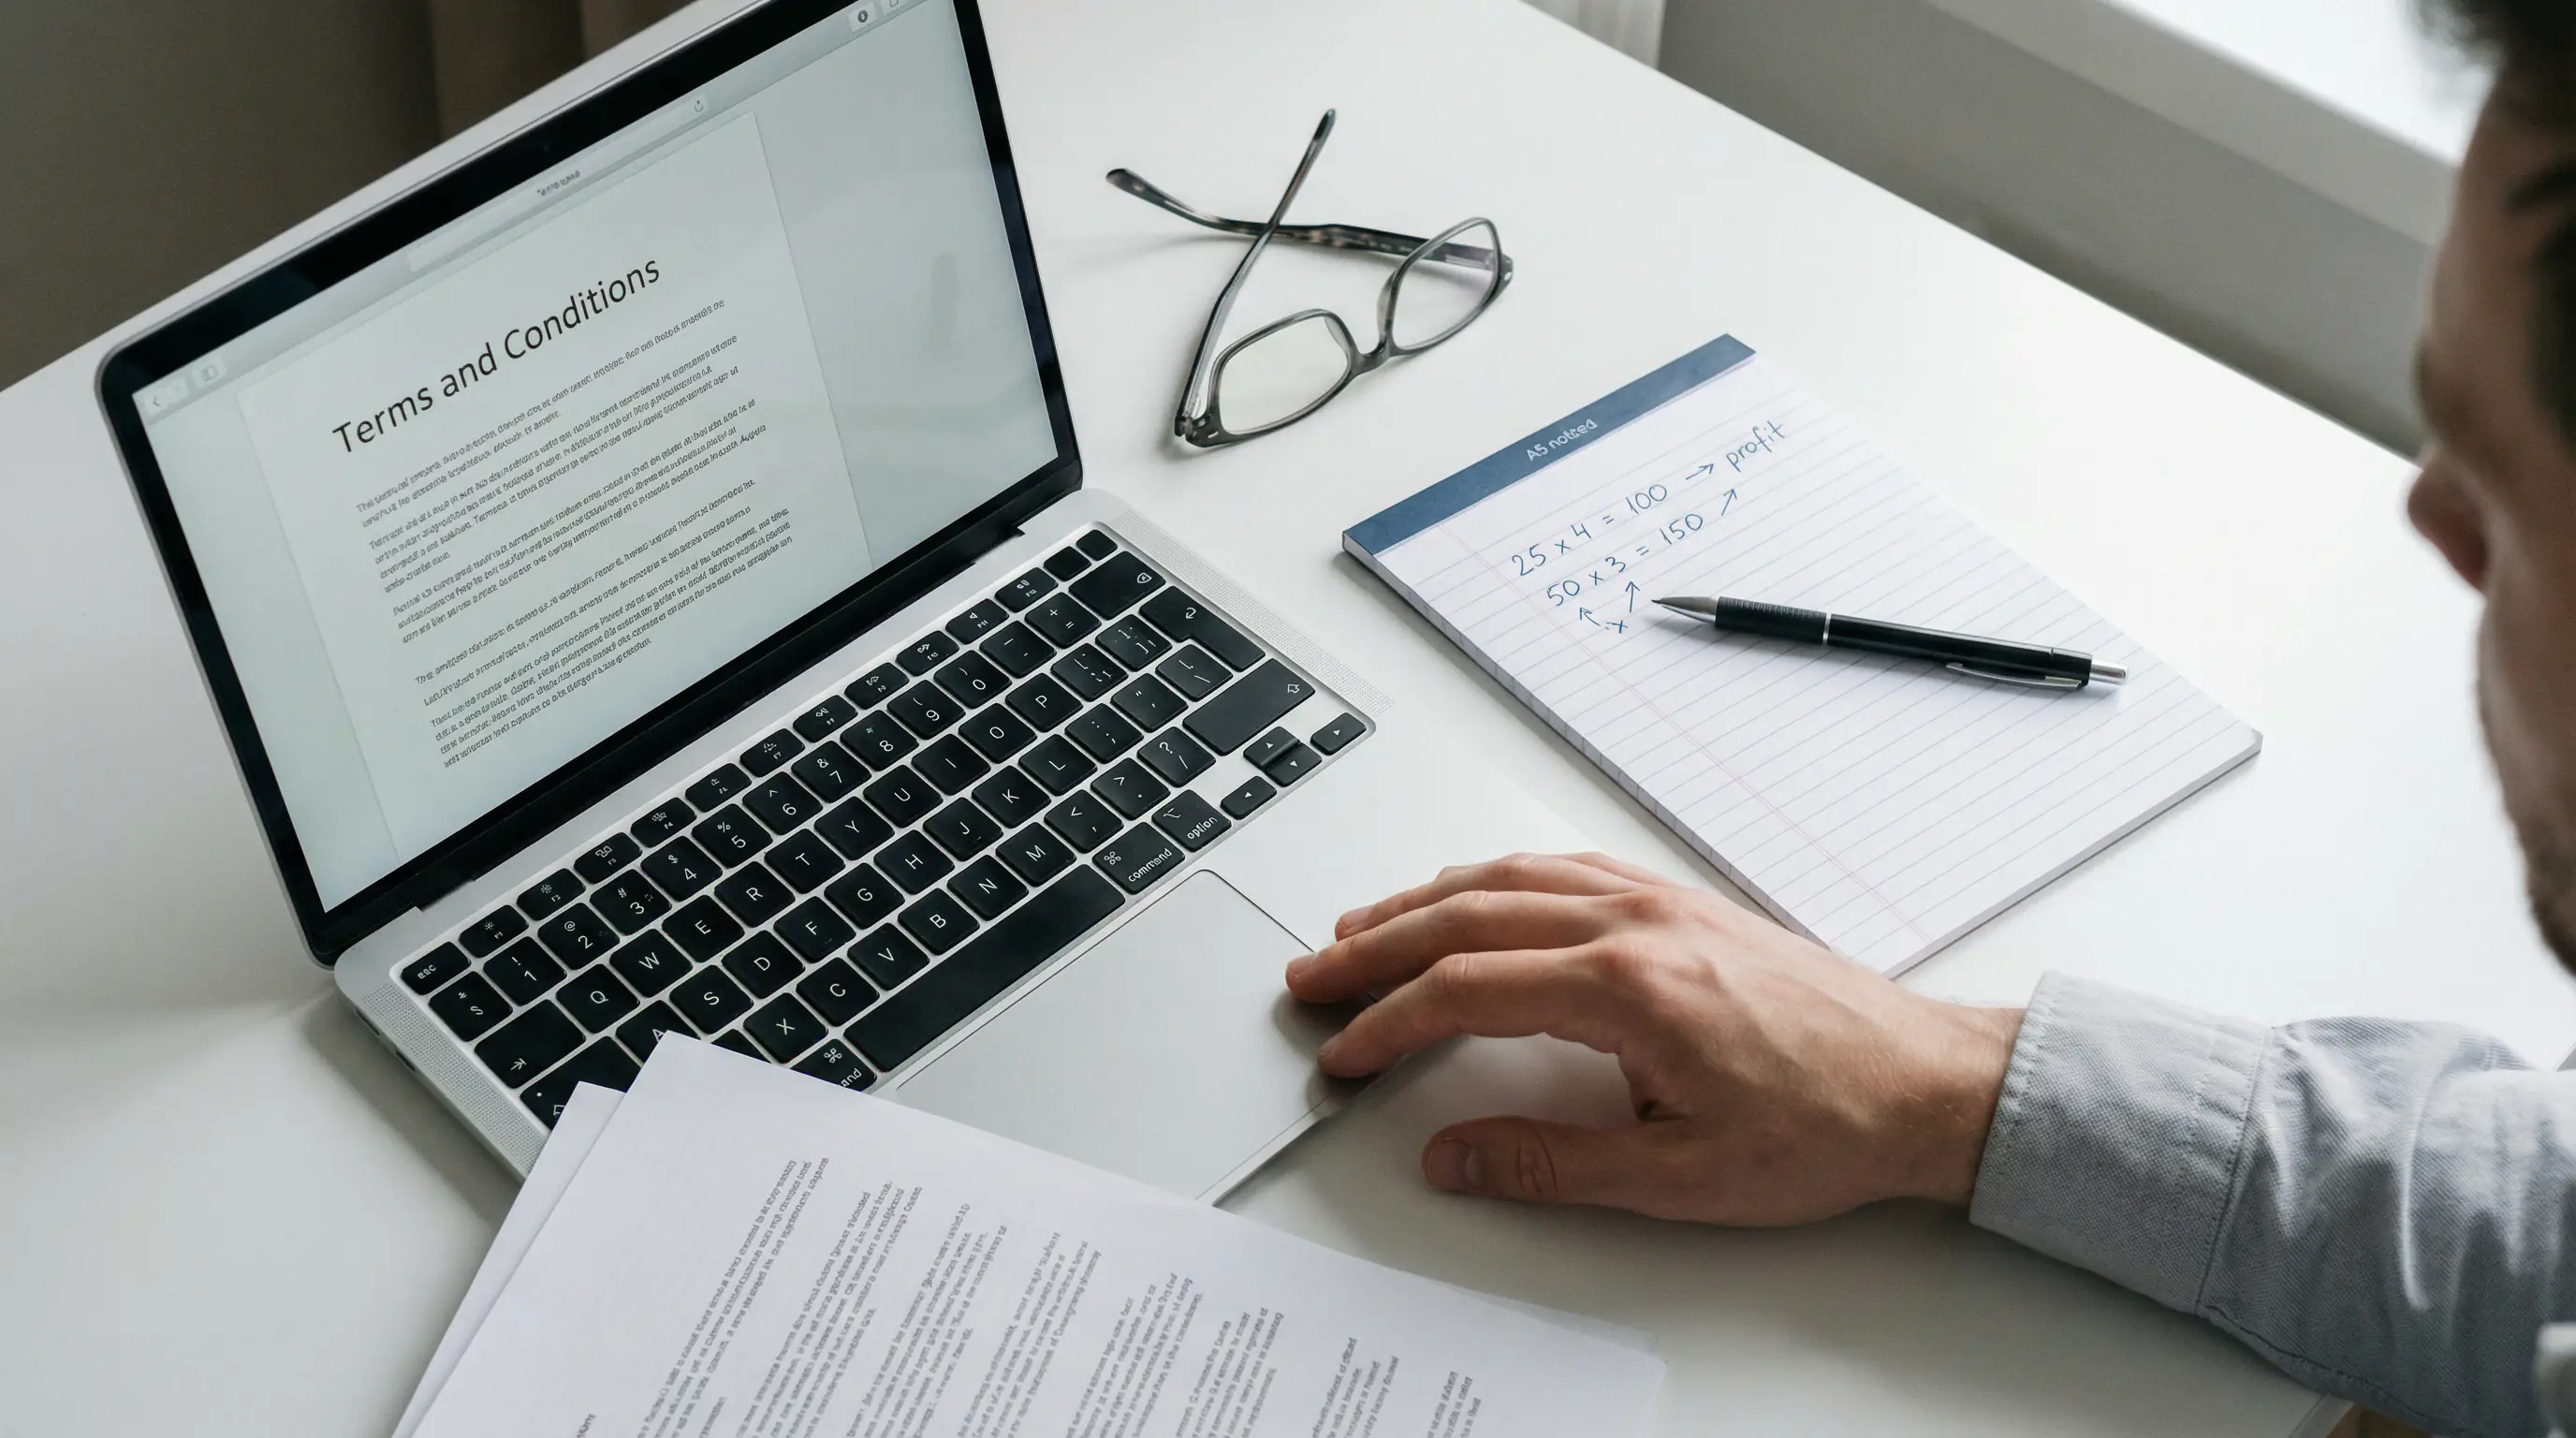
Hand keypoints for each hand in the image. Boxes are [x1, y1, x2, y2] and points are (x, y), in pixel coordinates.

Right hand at [1284, 853, 2022, 1225]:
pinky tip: (1471, 893)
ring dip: (1424, 901)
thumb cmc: (1825, 1125)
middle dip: (1377, 948)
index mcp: (1629, 987)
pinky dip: (1493, 878)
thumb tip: (1454, 1155)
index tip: (1346, 1053)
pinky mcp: (1681, 901)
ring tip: (1364, 929)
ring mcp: (1659, 901)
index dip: (1389, 1025)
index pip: (1467, 991)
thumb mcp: (1678, 1176)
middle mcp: (1636, 923)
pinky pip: (1562, 868)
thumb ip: (1549, 1162)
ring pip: (1509, 879)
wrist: (1923, 1083)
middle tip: (1314, 977)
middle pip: (1468, 916)